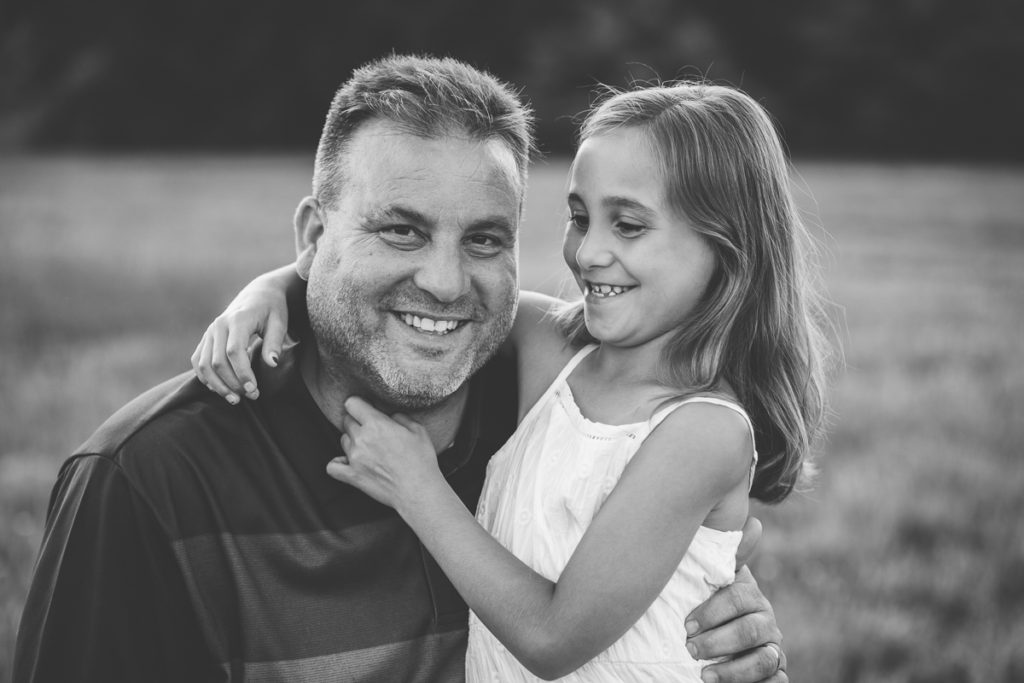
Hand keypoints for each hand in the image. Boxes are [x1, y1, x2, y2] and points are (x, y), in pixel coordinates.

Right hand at [191, 281, 289, 403]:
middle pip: (217, 361)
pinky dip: (206, 378)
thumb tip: (272, 363)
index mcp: (238, 319)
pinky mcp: (206, 338)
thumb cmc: (272, 310)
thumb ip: (275, 342)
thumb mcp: (280, 322)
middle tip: (251, 396)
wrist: (258, 294)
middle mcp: (219, 325)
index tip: (254, 389)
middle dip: (232, 383)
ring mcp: (209, 332)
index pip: (234, 351)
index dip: (242, 373)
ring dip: (217, 385)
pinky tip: (221, 389)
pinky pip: (198, 361)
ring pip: (204, 364)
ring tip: (235, 399)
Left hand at [326, 397, 442, 511]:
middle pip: (347, 421)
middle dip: (357, 422)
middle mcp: (362, 439)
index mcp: (377, 424)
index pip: (352, 403)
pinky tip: (347, 462)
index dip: (359, 404)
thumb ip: (401, 417)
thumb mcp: (418, 430)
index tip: (365, 408)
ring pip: (343, 440)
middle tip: (371, 429)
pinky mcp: (352, 476)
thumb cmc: (421, 461)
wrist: (418, 491)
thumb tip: (391, 416)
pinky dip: (337, 463)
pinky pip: (332, 467)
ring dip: (352, 441)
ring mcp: (354, 458)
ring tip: (367, 447)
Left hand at [685, 564, 786, 682]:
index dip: (712, 611)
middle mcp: (767, 623)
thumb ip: (724, 559)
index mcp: (751, 598)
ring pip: (764, 660)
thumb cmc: (708, 612)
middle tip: (690, 649)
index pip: (739, 598)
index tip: (687, 624)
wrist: (716, 647)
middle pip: (750, 631)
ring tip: (704, 676)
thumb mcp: (712, 586)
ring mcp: (773, 651)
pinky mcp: (775, 676)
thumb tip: (755, 523)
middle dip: (717, 641)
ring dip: (733, 670)